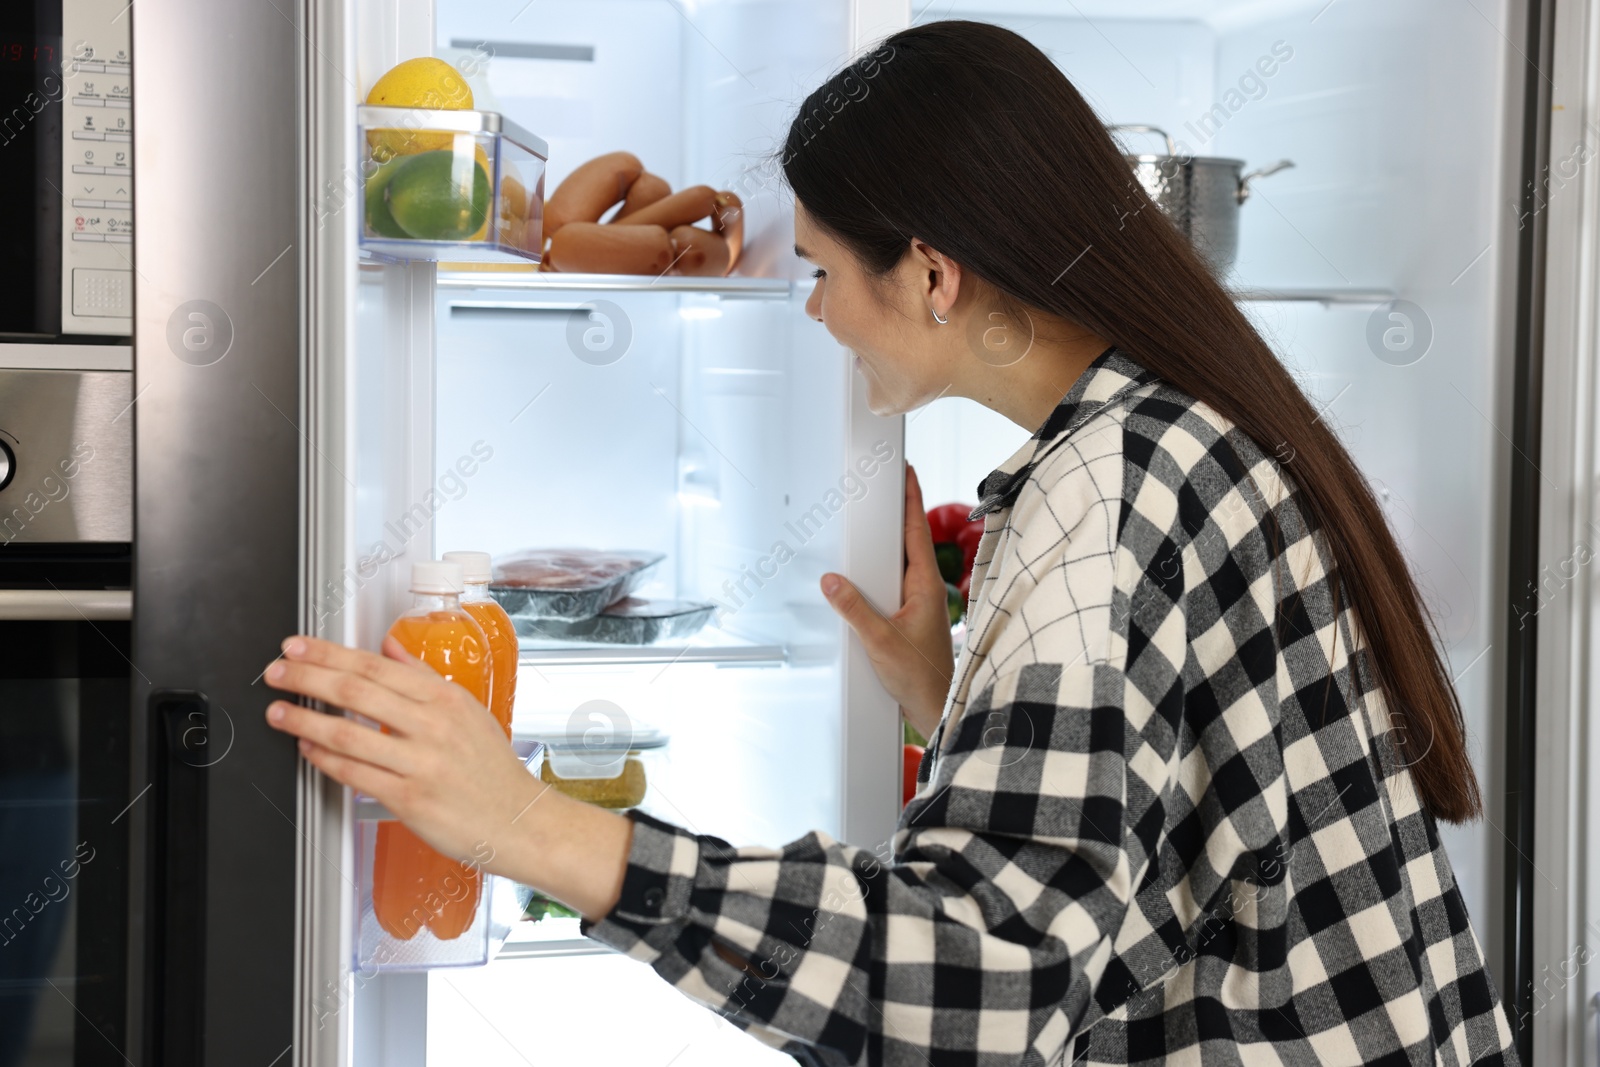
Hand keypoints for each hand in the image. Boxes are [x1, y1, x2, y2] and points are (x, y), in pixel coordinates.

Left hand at [262, 635, 631, 918]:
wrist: (518, 820)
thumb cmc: (493, 770)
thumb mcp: (467, 711)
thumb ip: (424, 676)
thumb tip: (389, 647)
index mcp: (445, 698)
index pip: (375, 666)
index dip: (329, 653)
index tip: (299, 647)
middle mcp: (432, 726)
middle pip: (356, 691)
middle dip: (308, 677)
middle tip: (277, 672)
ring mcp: (420, 763)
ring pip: (349, 733)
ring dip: (305, 719)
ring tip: (279, 712)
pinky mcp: (410, 798)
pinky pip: (356, 774)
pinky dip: (325, 759)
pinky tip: (307, 749)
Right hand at [821, 464, 954, 740]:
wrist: (935, 707)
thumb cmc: (921, 678)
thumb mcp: (880, 642)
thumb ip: (854, 610)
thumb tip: (832, 581)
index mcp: (926, 585)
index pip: (916, 531)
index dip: (911, 498)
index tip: (906, 471)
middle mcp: (926, 589)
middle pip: (910, 540)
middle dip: (897, 510)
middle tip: (884, 483)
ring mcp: (920, 602)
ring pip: (901, 562)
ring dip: (888, 540)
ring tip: (872, 517)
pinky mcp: (911, 616)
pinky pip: (894, 582)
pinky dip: (881, 568)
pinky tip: (866, 570)